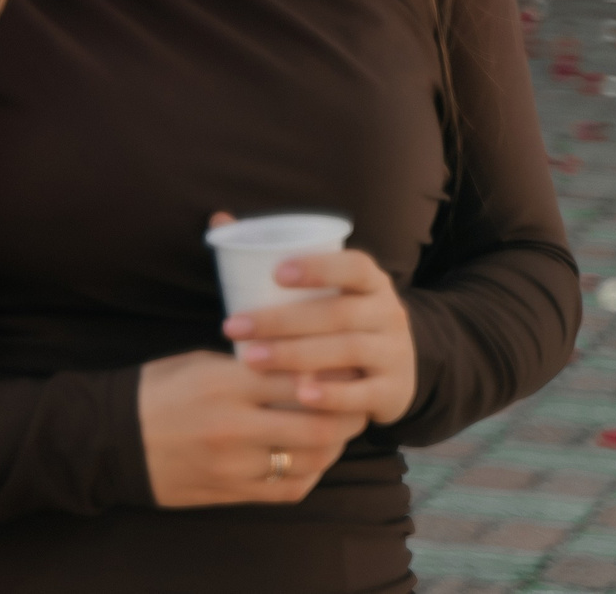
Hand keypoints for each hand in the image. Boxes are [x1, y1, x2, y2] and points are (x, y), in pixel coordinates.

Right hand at [138, 350, 367, 507]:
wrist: (113, 440)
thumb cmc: (156, 390)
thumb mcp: (199, 363)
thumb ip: (248, 365)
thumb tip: (298, 361)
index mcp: (226, 383)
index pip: (300, 377)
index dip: (333, 373)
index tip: (348, 364)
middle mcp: (235, 425)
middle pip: (318, 425)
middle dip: (347, 414)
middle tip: (358, 401)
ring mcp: (235, 465)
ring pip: (310, 460)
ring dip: (334, 445)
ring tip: (339, 429)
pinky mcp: (232, 492)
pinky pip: (288, 488)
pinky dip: (309, 473)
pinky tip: (313, 459)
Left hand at [223, 245, 417, 425]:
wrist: (392, 372)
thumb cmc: (339, 319)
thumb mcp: (325, 289)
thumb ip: (275, 256)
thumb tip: (220, 218)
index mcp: (372, 282)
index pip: (355, 266)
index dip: (319, 267)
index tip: (275, 273)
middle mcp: (390, 313)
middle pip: (339, 313)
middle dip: (281, 320)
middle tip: (233, 326)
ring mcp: (395, 354)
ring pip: (347, 350)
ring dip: (295, 355)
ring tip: (249, 359)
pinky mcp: (394, 392)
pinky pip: (363, 394)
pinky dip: (332, 396)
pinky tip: (299, 396)